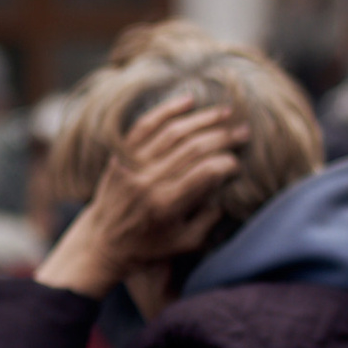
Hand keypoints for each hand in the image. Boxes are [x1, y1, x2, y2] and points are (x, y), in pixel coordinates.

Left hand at [36, 91, 247, 300]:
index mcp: (167, 204)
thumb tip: (226, 193)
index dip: (226, 164)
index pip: (205, 173)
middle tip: (244, 131)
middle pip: (193, 149)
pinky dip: (167, 110)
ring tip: (225, 112)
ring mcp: (133, 163)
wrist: (104, 240)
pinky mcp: (122, 153)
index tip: (238, 163)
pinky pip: (146, 125)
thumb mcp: (185, 243)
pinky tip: (188, 101)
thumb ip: (208, 220)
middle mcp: (149, 180)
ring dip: (202, 119)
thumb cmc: (150, 245)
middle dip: (222, 137)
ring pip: (173, 132)